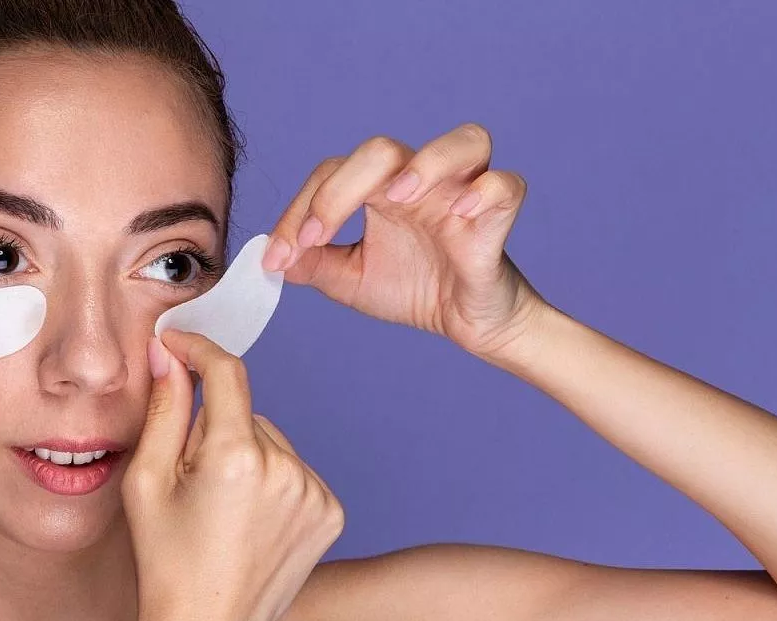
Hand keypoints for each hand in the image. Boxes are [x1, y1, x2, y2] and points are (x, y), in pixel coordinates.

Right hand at [123, 330, 343, 620]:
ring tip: (222, 507)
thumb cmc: (168, 562)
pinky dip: (272, 481)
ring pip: (270, 441)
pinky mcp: (330, 511)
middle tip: (191, 480)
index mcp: (235, 458)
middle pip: (244, 413)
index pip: (226, 371)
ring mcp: (314, 491)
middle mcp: (285, 469)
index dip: (198, 349)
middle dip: (215, 430)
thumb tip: (167, 354)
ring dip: (246, 455)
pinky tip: (250, 518)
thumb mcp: (147, 482)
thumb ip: (163, 409)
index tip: (177, 344)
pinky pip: (294, 470)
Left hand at [263, 124, 547, 361]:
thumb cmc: (416, 288)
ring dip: (426, 163)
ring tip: (397, 197)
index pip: (333, 173)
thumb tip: (271, 254)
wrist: (467, 322)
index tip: (282, 255)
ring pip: (463, 140)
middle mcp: (421, 180)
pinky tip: (459, 215)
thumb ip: (312, 264)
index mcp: (381, 188)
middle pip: (382, 149)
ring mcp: (463, 193)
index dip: (302, 209)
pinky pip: (505, 186)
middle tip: (317, 238)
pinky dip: (485, 192)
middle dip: (339, 190)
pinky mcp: (497, 219)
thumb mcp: (350, 280)